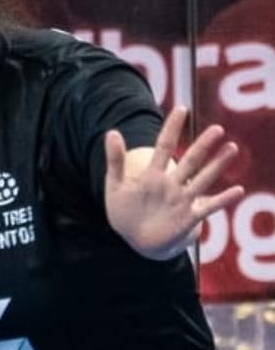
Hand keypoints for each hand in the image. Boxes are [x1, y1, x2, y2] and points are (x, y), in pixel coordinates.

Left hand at [104, 106, 243, 259]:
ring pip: (202, 180)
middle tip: (216, 129)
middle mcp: (171, 184)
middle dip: (202, 146)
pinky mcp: (188, 218)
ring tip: (232, 148)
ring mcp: (181, 200)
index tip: (181, 109)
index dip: (171, 129)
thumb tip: (112, 131)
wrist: (136, 239)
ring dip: (217, 166)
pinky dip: (222, 200)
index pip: (163, 146)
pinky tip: (238, 191)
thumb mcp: (115, 186)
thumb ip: (115, 161)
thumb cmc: (125, 211)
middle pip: (189, 161)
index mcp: (152, 175)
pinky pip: (207, 207)